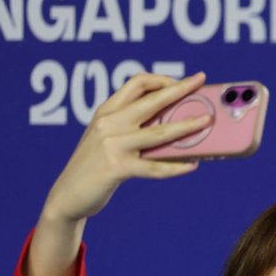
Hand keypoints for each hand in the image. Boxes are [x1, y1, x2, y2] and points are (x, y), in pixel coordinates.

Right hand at [28, 71, 210, 275]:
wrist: (67, 195)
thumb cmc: (95, 168)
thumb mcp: (107, 139)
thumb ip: (131, 129)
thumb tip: (174, 126)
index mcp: (107, 111)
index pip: (136, 83)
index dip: (162, 79)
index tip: (182, 82)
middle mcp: (109, 123)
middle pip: (152, 100)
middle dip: (180, 89)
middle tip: (201, 81)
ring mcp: (112, 144)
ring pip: (160, 132)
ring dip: (188, 126)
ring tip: (207, 122)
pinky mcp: (117, 168)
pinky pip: (155, 167)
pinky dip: (176, 167)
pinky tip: (192, 165)